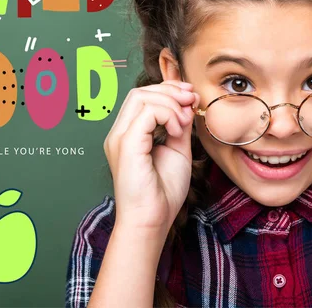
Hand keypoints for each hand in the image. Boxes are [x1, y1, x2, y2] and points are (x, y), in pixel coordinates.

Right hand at [103, 80, 199, 232]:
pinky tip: (178, 132)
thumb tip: (187, 105)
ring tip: (185, 122)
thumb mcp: (177, 151)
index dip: (168, 90)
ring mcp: (120, 138)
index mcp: (128, 135)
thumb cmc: (163, 193)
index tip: (191, 97)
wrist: (152, 221)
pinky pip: (147, 112)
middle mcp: (119, 133)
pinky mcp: (126, 145)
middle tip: (192, 100)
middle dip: (170, 90)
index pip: (142, 97)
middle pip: (139, 92)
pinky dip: (168, 115)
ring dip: (171, 103)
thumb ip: (179, 127)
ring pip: (141, 97)